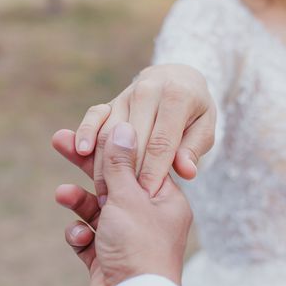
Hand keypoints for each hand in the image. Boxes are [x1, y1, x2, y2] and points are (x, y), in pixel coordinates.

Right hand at [53, 123, 192, 285]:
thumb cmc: (139, 249)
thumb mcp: (128, 198)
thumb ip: (120, 163)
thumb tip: (122, 126)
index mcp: (164, 201)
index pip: (137, 162)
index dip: (111, 145)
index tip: (89, 129)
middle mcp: (147, 219)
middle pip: (113, 183)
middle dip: (86, 166)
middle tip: (59, 141)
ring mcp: (126, 240)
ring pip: (97, 211)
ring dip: (78, 202)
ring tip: (61, 194)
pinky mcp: (107, 261)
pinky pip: (88, 239)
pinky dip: (80, 236)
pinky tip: (80, 238)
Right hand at [74, 64, 215, 199]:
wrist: (176, 80)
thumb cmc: (193, 113)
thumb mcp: (204, 129)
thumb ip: (193, 150)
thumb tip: (187, 171)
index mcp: (177, 97)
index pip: (161, 143)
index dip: (153, 172)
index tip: (148, 197)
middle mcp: (148, 90)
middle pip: (132, 141)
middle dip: (126, 175)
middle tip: (124, 205)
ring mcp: (126, 95)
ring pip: (110, 133)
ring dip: (103, 166)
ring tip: (104, 195)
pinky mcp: (110, 101)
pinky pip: (94, 117)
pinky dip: (84, 133)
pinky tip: (81, 153)